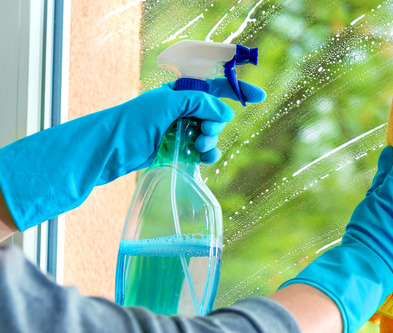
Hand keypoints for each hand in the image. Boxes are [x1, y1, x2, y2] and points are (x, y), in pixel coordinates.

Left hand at [0, 78, 264, 230]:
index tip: (258, 96)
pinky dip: (205, 155)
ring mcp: (178, 131)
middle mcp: (180, 110)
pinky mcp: (176, 151)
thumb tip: (226, 113)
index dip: (236, 89)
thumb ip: (199, 104)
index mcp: (178, 93)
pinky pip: (201, 151)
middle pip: (215, 114)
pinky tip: (200, 159)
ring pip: (210, 134)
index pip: (213, 86)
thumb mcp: (166, 106)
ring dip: (211, 141)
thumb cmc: (131, 123)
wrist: (107, 151)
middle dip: (216, 124)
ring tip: (199, 148)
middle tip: (204, 133)